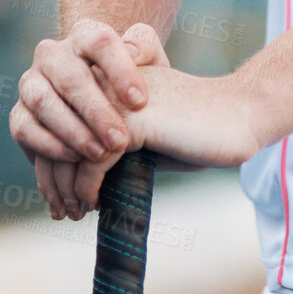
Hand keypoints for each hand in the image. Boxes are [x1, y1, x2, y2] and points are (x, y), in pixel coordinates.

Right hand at [10, 20, 167, 220]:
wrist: (101, 103)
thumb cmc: (130, 81)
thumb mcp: (148, 61)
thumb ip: (145, 47)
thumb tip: (133, 51)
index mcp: (84, 34)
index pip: (100, 43)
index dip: (120, 71)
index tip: (140, 102)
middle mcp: (52, 54)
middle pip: (71, 77)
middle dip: (96, 112)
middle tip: (120, 141)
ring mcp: (30, 82)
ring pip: (43, 102)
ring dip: (72, 131)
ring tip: (100, 154)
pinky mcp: (18, 114)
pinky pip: (25, 128)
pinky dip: (49, 145)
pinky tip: (74, 159)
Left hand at [70, 65, 262, 212]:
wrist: (240, 118)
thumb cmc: (195, 132)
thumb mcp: (144, 136)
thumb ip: (111, 144)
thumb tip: (70, 179)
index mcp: (108, 81)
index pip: (59, 120)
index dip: (52, 161)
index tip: (57, 196)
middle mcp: (107, 81)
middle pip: (57, 133)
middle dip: (53, 177)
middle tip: (60, 211)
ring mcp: (119, 98)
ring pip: (68, 147)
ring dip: (66, 187)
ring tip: (75, 212)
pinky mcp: (136, 119)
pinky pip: (93, 159)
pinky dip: (88, 187)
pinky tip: (95, 202)